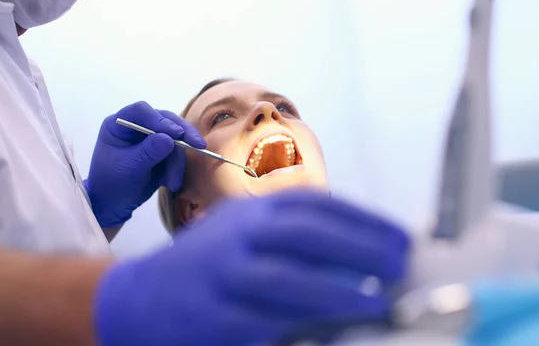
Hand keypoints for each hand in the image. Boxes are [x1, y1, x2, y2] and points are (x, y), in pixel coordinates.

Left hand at [85, 101, 205, 227]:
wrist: (113, 205)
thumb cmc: (111, 184)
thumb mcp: (128, 168)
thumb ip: (148, 152)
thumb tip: (170, 139)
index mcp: (119, 124)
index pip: (141, 111)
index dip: (160, 120)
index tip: (176, 134)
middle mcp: (136, 126)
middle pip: (165, 121)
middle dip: (183, 135)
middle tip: (199, 146)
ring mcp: (150, 139)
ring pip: (175, 140)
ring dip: (177, 162)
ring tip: (173, 183)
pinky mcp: (162, 152)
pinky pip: (177, 154)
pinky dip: (177, 169)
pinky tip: (171, 183)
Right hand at [93, 189, 410, 345]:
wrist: (138, 299)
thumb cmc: (208, 264)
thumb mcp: (244, 234)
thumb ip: (290, 237)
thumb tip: (360, 252)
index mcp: (252, 212)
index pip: (316, 206)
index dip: (363, 219)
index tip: (400, 237)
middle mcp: (238, 236)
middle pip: (305, 234)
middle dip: (358, 247)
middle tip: (399, 265)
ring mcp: (222, 277)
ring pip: (285, 280)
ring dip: (336, 291)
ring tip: (378, 301)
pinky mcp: (213, 319)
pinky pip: (263, 325)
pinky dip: (299, 330)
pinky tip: (330, 335)